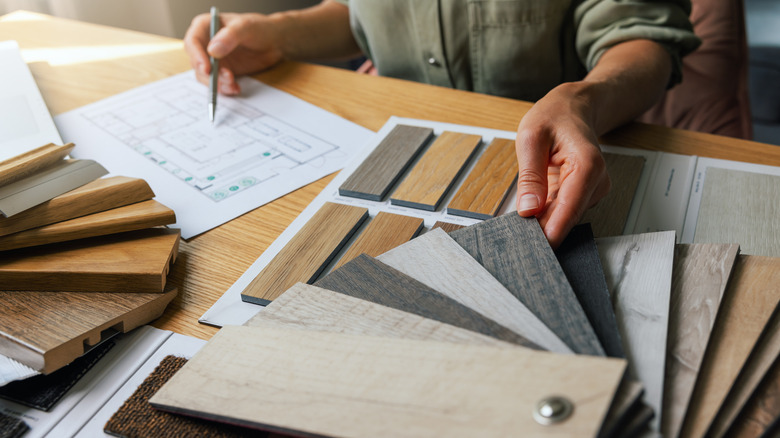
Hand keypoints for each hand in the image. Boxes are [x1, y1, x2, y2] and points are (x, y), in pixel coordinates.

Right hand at [184, 12, 282, 95]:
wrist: (274, 41)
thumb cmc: (259, 28)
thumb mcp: (246, 27)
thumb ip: (229, 37)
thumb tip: (213, 51)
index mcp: (205, 26)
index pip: (192, 42)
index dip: (197, 57)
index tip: (207, 69)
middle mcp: (204, 43)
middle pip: (196, 63)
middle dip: (209, 74)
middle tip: (226, 78)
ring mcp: (212, 59)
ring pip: (205, 77)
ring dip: (218, 83)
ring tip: (233, 84)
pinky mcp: (221, 71)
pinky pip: (217, 84)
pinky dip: (225, 88)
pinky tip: (235, 88)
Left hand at [515, 82, 610, 247]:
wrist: (574, 108)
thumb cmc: (554, 117)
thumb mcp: (531, 138)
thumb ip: (530, 176)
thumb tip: (528, 209)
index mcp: (587, 165)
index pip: (569, 209)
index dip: (551, 233)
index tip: (534, 251)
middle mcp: (596, 181)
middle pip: (568, 218)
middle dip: (543, 230)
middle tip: (515, 240)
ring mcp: (593, 190)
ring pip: (565, 218)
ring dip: (543, 221)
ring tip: (520, 220)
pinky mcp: (585, 195)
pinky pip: (563, 212)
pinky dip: (546, 214)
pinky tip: (531, 209)